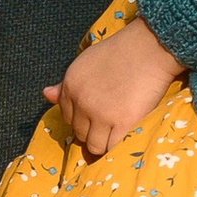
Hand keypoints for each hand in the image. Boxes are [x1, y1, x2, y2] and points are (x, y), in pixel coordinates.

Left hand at [46, 15, 178, 161]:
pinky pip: (111, 147)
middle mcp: (81, 101)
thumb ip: (66, 83)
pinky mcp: (121, 122)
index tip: (96, 117)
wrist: (149, 48)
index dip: (82, 119)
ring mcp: (100, 114)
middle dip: (92, 131)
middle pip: (79, 133)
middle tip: (110, 125)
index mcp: (70, 85)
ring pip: (94, 145)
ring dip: (104, 142)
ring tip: (117, 134)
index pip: (67, 117)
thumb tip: (46, 94)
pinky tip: (125, 138)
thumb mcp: (86, 62)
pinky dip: (117, 147)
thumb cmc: (122, 52)